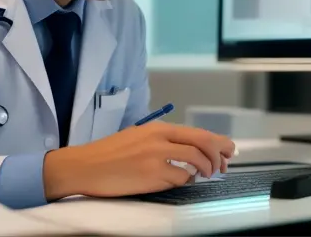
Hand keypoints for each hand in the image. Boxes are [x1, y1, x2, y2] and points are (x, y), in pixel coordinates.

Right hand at [42, 122, 235, 199]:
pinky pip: (179, 179)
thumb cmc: (108, 153)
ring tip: (201, 175)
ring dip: (203, 170)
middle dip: (218, 155)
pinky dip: (184, 181)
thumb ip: (162, 141)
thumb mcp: (137, 137)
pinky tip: (179, 181)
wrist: (84, 165)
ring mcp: (156, 157)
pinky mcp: (151, 176)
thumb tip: (189, 150)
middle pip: (203, 143)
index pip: (197, 133)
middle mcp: (159, 139)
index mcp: (157, 128)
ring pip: (195, 162)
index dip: (217, 143)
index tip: (227, 151)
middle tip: (222, 166)